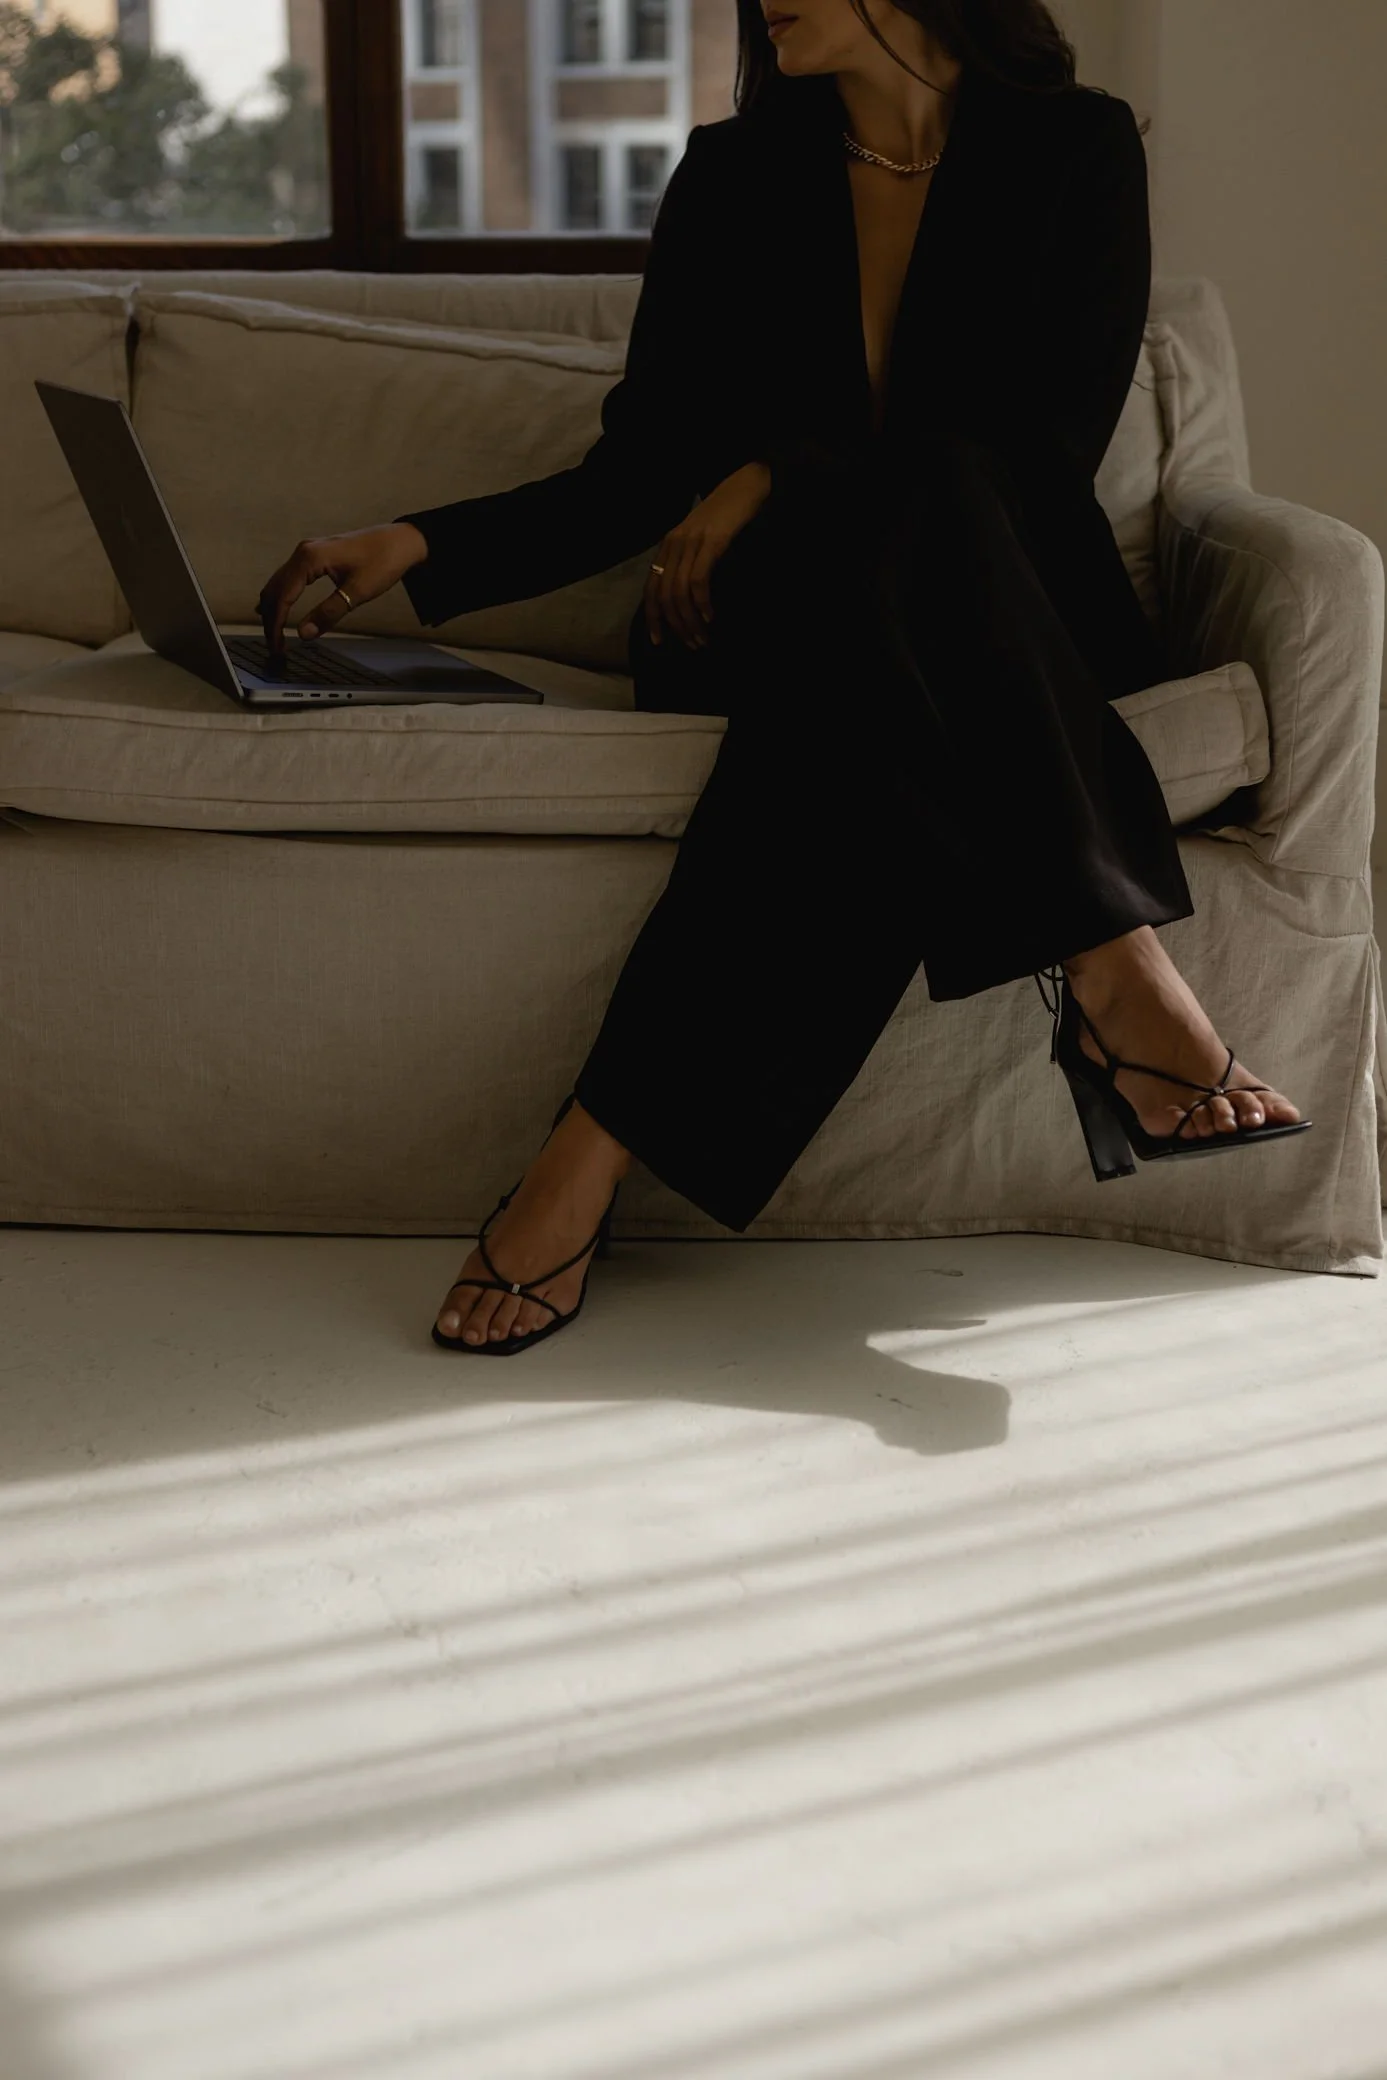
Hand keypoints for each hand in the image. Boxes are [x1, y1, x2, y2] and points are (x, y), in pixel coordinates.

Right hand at [257, 521, 428, 654]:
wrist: (400, 541)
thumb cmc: (383, 561)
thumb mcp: (357, 592)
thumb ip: (329, 613)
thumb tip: (303, 634)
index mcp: (309, 559)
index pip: (281, 596)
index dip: (276, 624)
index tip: (277, 647)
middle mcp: (303, 552)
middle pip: (274, 589)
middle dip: (271, 619)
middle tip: (274, 647)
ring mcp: (307, 551)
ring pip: (278, 583)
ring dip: (273, 608)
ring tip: (275, 635)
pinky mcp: (315, 555)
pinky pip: (289, 578)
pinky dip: (281, 597)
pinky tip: (279, 610)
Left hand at [644, 461, 771, 649]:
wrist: (745, 486)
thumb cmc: (725, 516)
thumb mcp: (698, 540)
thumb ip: (688, 562)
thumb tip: (685, 600)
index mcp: (667, 546)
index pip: (651, 589)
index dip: (653, 618)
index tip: (659, 641)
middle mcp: (673, 544)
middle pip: (664, 596)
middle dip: (675, 626)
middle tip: (691, 644)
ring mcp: (691, 543)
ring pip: (680, 593)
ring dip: (690, 621)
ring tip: (703, 638)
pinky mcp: (711, 542)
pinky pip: (699, 581)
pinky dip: (703, 603)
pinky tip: (710, 617)